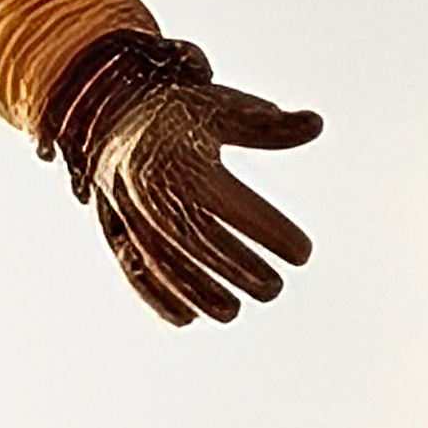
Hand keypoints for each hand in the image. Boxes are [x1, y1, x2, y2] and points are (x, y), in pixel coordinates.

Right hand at [42, 32, 324, 322]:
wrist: (110, 111)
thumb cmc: (180, 113)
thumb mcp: (223, 109)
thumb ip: (268, 127)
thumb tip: (317, 123)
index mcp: (184, 159)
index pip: (233, 204)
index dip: (269, 231)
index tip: (304, 253)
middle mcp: (152, 188)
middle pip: (198, 240)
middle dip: (238, 270)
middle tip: (273, 289)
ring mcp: (127, 211)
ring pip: (163, 261)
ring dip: (196, 293)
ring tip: (232, 312)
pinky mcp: (112, 227)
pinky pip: (131, 267)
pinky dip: (155, 296)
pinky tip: (186, 318)